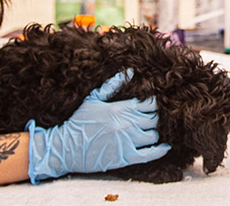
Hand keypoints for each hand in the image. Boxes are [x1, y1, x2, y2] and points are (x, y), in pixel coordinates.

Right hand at [25, 70, 170, 182]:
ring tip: (148, 133)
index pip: (150, 103)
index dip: (154, 104)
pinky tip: (164, 148)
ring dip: (153, 134)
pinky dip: (160, 151)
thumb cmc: (78, 122)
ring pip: (154, 135)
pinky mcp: (125, 157)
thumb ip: (112, 85)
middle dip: (155, 119)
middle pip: (155, 119)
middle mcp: (127, 124)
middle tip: (151, 121)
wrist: (65, 148)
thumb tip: (129, 72)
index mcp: (121, 108)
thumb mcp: (92, 99)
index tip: (151, 107)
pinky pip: (151, 154)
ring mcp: (127, 141)